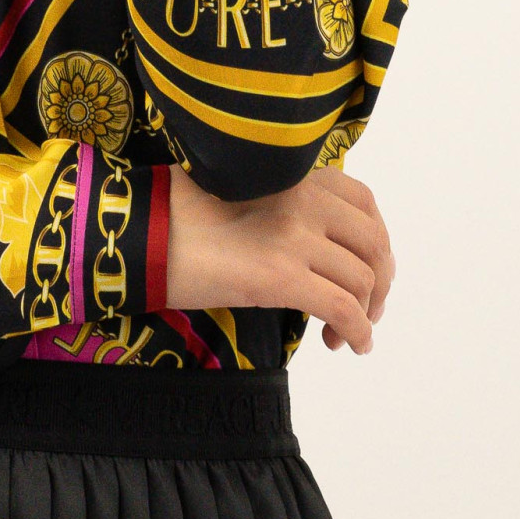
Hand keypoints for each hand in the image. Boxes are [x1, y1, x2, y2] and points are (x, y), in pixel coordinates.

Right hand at [165, 163, 395, 356]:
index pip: (364, 203)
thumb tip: (308, 237)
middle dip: (379, 283)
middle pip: (373, 244)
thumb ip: (278, 199)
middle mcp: (303, 198)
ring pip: (361, 280)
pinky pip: (342, 308)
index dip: (374, 242)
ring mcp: (295, 236)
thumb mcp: (236, 190)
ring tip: (340, 335)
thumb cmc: (175, 213)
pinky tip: (349, 345)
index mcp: (294, 173)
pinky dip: (357, 332)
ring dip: (364, 313)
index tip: (364, 269)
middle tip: (365, 310)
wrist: (140, 233)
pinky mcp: (281, 276)